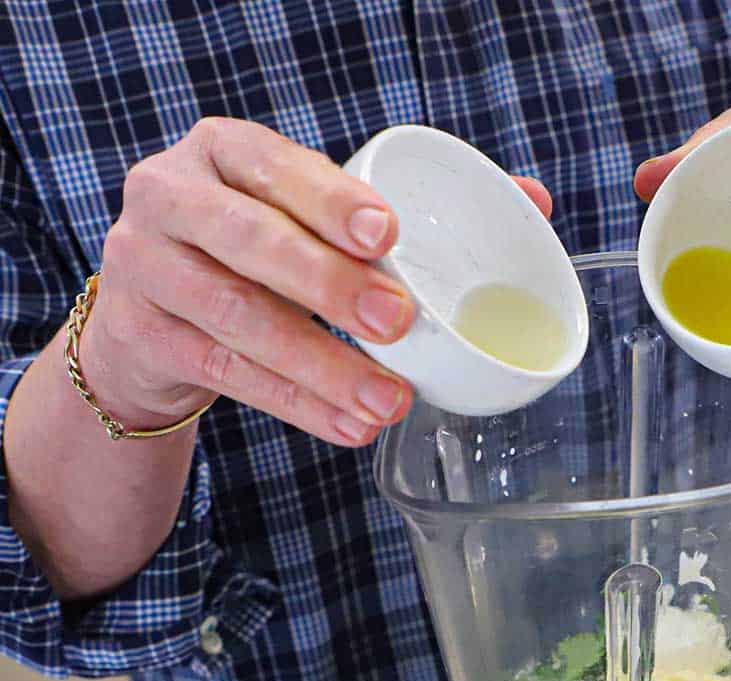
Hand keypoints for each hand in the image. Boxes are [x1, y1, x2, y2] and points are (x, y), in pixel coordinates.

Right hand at [82, 117, 552, 445]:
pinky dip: (297, 405)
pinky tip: (349, 425)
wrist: (152, 312)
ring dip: (322, 366)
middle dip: (331, 286)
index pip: (275, 165)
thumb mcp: (305, 214)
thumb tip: (533, 199)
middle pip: (253, 242)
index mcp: (224, 152)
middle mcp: (171, 197)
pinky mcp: (143, 335)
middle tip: (398, 323)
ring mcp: (146, 267)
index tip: (387, 236)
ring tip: (388, 400)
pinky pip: (228, 375)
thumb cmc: (256, 252)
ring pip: (240, 319)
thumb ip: (395, 210)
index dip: (329, 201)